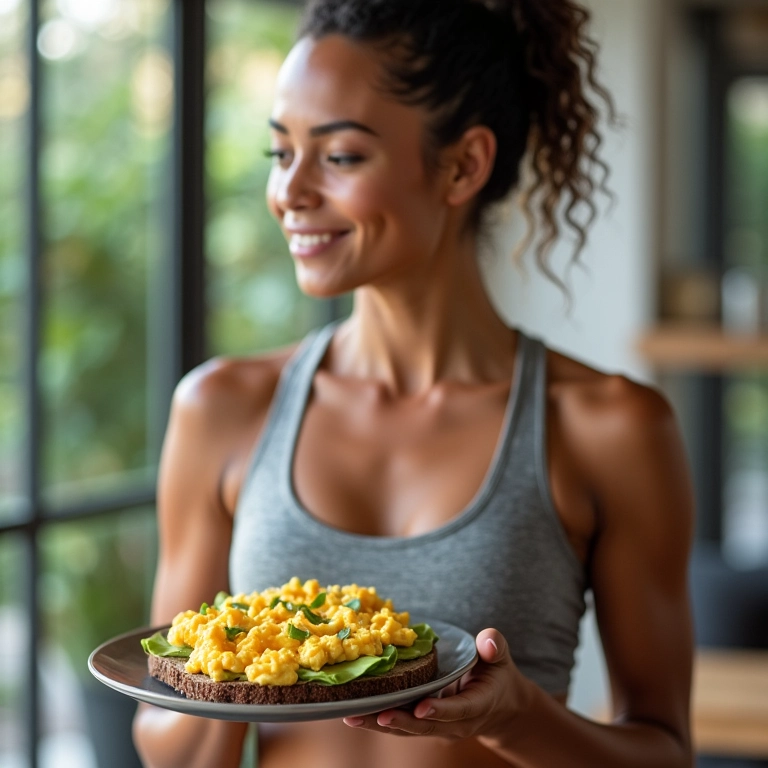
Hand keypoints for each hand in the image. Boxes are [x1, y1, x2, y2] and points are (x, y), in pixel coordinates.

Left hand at [342, 628, 532, 741]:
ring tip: (353, 716)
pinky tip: (356, 713)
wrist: (499, 707)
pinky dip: (379, 720)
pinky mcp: (423, 724)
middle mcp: (454, 723)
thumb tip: (487, 641)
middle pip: (425, 726)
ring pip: (407, 730)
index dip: (439, 709)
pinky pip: (401, 725)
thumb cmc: (497, 676)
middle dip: (399, 722)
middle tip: (375, 715)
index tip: (420, 707)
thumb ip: (495, 647)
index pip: (458, 710)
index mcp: (476, 706)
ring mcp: (437, 726)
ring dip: (380, 724)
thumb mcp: (500, 659)